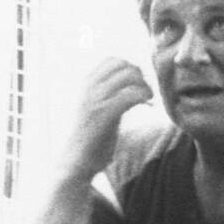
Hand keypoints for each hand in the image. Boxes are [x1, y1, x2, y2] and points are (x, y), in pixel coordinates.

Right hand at [59, 58, 153, 181]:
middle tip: (145, 92)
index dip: (130, 68)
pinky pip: (131, 95)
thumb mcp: (95, 109)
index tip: (137, 84)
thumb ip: (108, 94)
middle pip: (123, 65)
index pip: (112, 60)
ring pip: (129, 76)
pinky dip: (144, 97)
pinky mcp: (105, 114)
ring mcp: (96, 100)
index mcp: (86, 85)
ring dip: (144, 85)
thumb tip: (132, 81)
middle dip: (139, 75)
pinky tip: (147, 106)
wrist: (75, 163)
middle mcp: (89, 88)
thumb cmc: (89, 139)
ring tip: (148, 99)